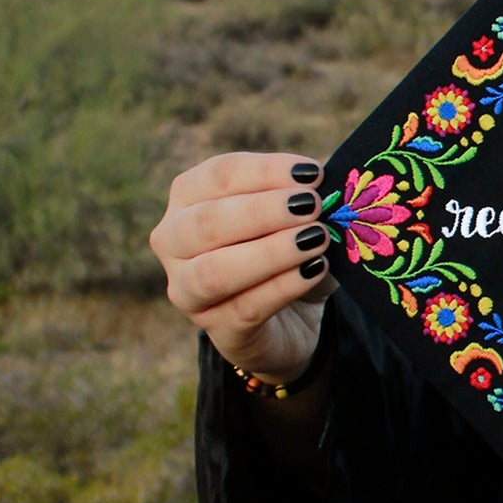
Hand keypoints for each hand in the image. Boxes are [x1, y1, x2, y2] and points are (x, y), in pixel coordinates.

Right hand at [150, 153, 337, 382]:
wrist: (293, 316)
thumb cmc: (288, 250)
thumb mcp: (297, 218)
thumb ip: (304, 199)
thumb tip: (329, 185)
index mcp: (188, 199)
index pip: (216, 176)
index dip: (264, 172)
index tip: (312, 173)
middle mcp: (174, 242)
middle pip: (206, 222)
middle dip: (263, 211)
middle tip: (313, 205)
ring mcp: (187, 291)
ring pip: (215, 271)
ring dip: (270, 251)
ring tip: (316, 238)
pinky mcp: (218, 331)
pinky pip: (246, 307)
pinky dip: (284, 286)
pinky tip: (315, 270)